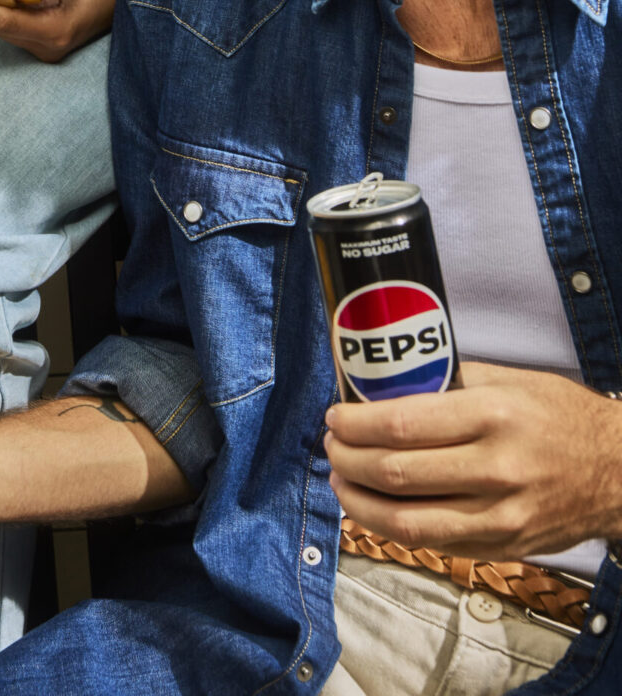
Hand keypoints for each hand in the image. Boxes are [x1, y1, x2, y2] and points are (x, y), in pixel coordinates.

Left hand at [324, 360, 621, 558]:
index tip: (335, 417)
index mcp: (493, 416)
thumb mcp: (508, 379)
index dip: (356, 424)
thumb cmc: (559, 416)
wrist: (618, 471)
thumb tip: (385, 382)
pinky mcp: (504, 546)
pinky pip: (434, 543)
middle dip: (348, 460)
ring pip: (408, 521)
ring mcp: (501, 516)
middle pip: (397, 474)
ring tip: (341, 480)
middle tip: (331, 445)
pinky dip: (394, 528)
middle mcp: (496, 469)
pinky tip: (374, 510)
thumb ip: (448, 381)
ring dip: (360, 502)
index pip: (402, 425)